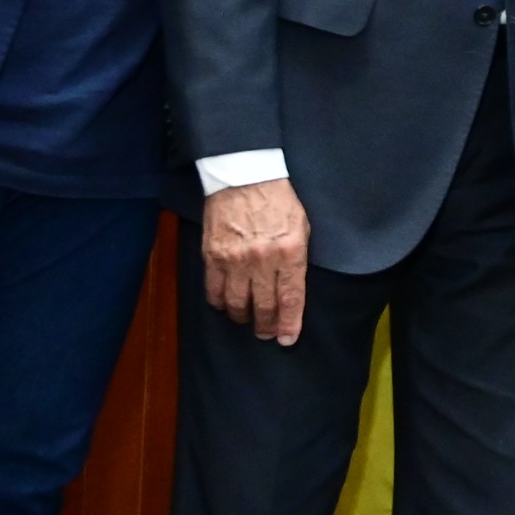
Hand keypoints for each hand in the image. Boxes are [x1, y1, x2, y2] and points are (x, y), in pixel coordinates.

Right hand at [203, 180, 310, 344]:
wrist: (244, 175)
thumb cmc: (278, 200)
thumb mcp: (302, 227)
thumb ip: (297, 259)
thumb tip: (293, 291)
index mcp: (289, 251)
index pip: (290, 299)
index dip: (289, 324)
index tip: (287, 339)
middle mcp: (262, 259)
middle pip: (264, 306)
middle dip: (266, 326)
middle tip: (266, 333)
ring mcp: (235, 259)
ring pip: (237, 303)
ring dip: (243, 317)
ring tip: (247, 320)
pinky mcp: (212, 255)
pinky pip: (214, 290)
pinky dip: (220, 303)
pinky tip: (226, 305)